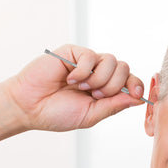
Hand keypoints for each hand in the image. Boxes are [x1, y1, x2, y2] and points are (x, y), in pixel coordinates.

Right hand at [3, 44, 144, 130]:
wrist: (29, 107)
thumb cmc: (57, 113)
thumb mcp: (91, 115)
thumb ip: (114, 105)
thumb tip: (139, 99)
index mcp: (106, 89)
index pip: (131, 81)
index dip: (137, 85)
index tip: (137, 93)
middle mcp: (99, 73)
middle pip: (125, 68)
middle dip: (114, 86)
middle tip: (95, 95)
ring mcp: (87, 62)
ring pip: (111, 61)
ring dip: (99, 79)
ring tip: (82, 88)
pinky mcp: (73, 52)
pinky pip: (91, 56)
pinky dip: (83, 71)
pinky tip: (70, 79)